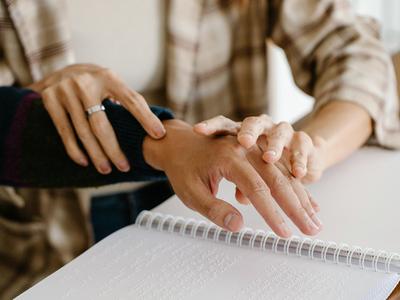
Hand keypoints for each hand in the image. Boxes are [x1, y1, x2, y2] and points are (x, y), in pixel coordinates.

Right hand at [29, 64, 165, 173]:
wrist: (60, 69)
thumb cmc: (97, 84)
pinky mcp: (50, 99)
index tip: (159, 135)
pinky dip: (74, 149)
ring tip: (106, 169)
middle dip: (114, 149)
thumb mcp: (112, 85)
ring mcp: (66, 90)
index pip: (131, 100)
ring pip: (83, 131)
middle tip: (124, 167)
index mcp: (109, 77)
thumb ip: (128, 102)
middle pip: (102, 124)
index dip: (146, 118)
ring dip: (96, 154)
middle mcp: (86, 82)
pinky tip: (85, 161)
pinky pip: (65, 131)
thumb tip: (154, 128)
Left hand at [143, 120, 321, 236]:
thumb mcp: (190, 192)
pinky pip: (282, 169)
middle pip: (277, 179)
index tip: (284, 234)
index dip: (272, 213)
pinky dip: (297, 187)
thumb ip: (214, 209)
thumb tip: (238, 226)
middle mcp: (245, 149)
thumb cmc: (183, 168)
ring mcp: (253, 148)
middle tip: (311, 230)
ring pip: (284, 173)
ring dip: (302, 197)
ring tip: (316, 220)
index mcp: (228, 157)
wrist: (179, 143)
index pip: (257, 189)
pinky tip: (309, 203)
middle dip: (296, 207)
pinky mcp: (257, 152)